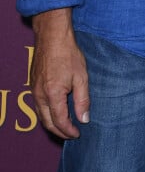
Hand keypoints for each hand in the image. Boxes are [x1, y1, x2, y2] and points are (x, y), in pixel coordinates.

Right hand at [31, 8, 89, 138]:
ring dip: (52, 124)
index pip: (60, 121)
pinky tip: (55, 111)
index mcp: (53, 94)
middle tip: (71, 134)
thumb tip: (84, 119)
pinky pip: (38, 106)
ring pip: (41, 115)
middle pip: (47, 122)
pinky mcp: (33, 84)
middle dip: (59, 131)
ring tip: (65, 126)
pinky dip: (46, 114)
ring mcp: (34, 90)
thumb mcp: (81, 77)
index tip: (78, 134)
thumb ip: (83, 100)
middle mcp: (39, 95)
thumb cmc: (68, 54)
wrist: (52, 36)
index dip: (69, 131)